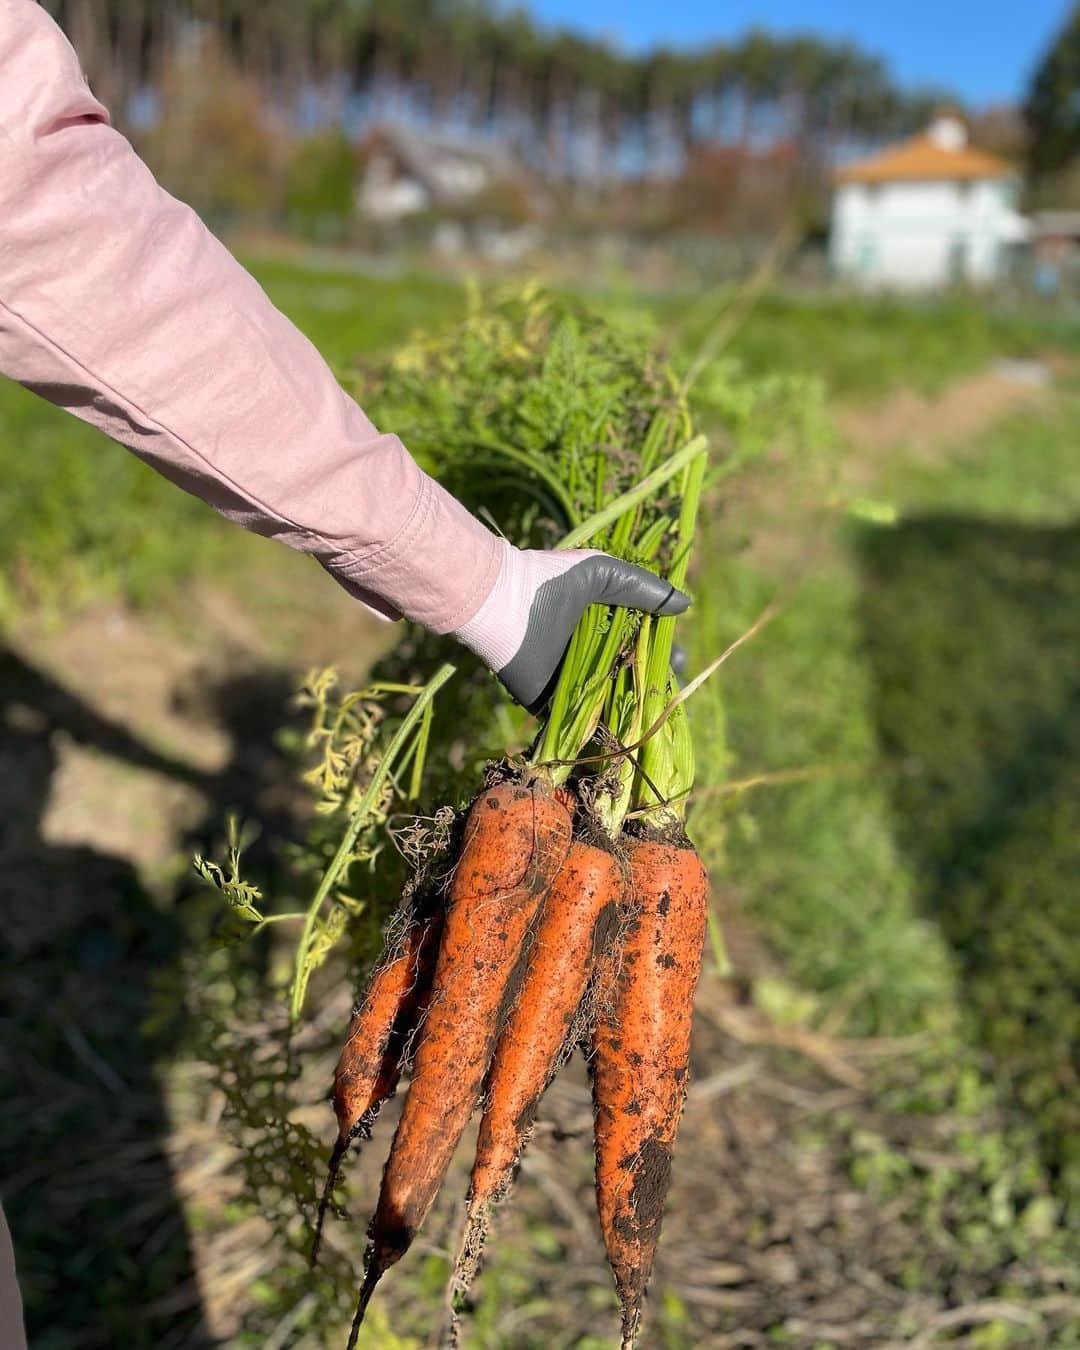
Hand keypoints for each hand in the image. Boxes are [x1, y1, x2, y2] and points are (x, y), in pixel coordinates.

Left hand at [453, 545, 690, 709]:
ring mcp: (567, 681)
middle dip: (648, 688)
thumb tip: (686, 605)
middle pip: (626, 678)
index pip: (638, 647)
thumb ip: (645, 588)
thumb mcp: (606, 574)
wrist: (502, 601)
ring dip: (628, 711)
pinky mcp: (548, 702)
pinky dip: (598, 728)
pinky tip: (622, 733)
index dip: (659, 656)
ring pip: (606, 703)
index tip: (679, 663)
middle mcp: (586, 656)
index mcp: (599, 627)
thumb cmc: (551, 580)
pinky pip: (577, 721)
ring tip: (652, 717)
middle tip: (667, 694)